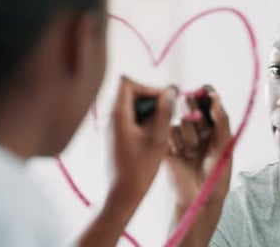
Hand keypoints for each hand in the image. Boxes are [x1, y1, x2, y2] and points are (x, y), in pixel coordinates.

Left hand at [112, 77, 175, 192]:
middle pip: (128, 93)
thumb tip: (170, 91)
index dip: (147, 87)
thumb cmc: (139, 170)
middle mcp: (109, 118)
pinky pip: (126, 119)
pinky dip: (140, 121)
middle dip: (149, 99)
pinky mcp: (111, 138)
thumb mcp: (158, 139)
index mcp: (117, 116)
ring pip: (128, 107)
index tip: (163, 100)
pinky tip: (152, 137)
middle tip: (166, 113)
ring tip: (161, 127)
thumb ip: (164, 112)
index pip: (126, 83)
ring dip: (146, 111)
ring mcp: (109, 128)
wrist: (119, 196)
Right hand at [166, 86, 232, 207]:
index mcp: (214, 127)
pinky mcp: (167, 144)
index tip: (205, 90)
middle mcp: (197, 128)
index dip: (206, 94)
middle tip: (199, 119)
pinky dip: (176, 142)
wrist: (198, 197)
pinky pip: (169, 132)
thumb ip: (221, 120)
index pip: (208, 103)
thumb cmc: (216, 174)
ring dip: (189, 135)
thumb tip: (215, 97)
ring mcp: (181, 136)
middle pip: (190, 105)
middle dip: (194, 109)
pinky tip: (181, 154)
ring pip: (181, 120)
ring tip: (192, 152)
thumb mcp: (225, 146)